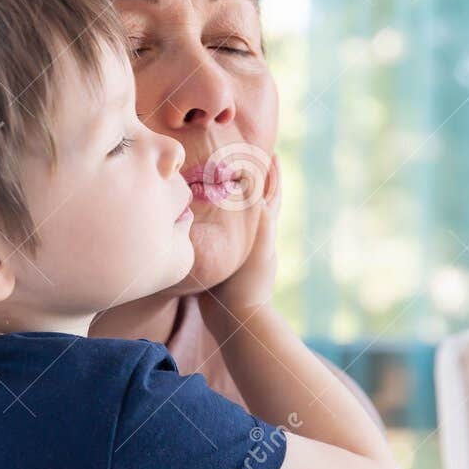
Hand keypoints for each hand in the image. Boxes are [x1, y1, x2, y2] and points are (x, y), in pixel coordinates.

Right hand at [199, 151, 280, 319]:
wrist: (235, 318)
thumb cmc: (250, 284)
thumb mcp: (258, 249)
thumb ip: (261, 221)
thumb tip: (259, 191)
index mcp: (265, 230)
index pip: (272, 193)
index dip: (272, 172)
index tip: (269, 150)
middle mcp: (252, 236)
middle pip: (252, 200)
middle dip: (248, 179)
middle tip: (235, 156)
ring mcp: (235, 247)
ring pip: (232, 214)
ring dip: (226, 196)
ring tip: (213, 175)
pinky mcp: (219, 259)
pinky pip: (214, 229)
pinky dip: (210, 216)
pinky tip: (197, 209)